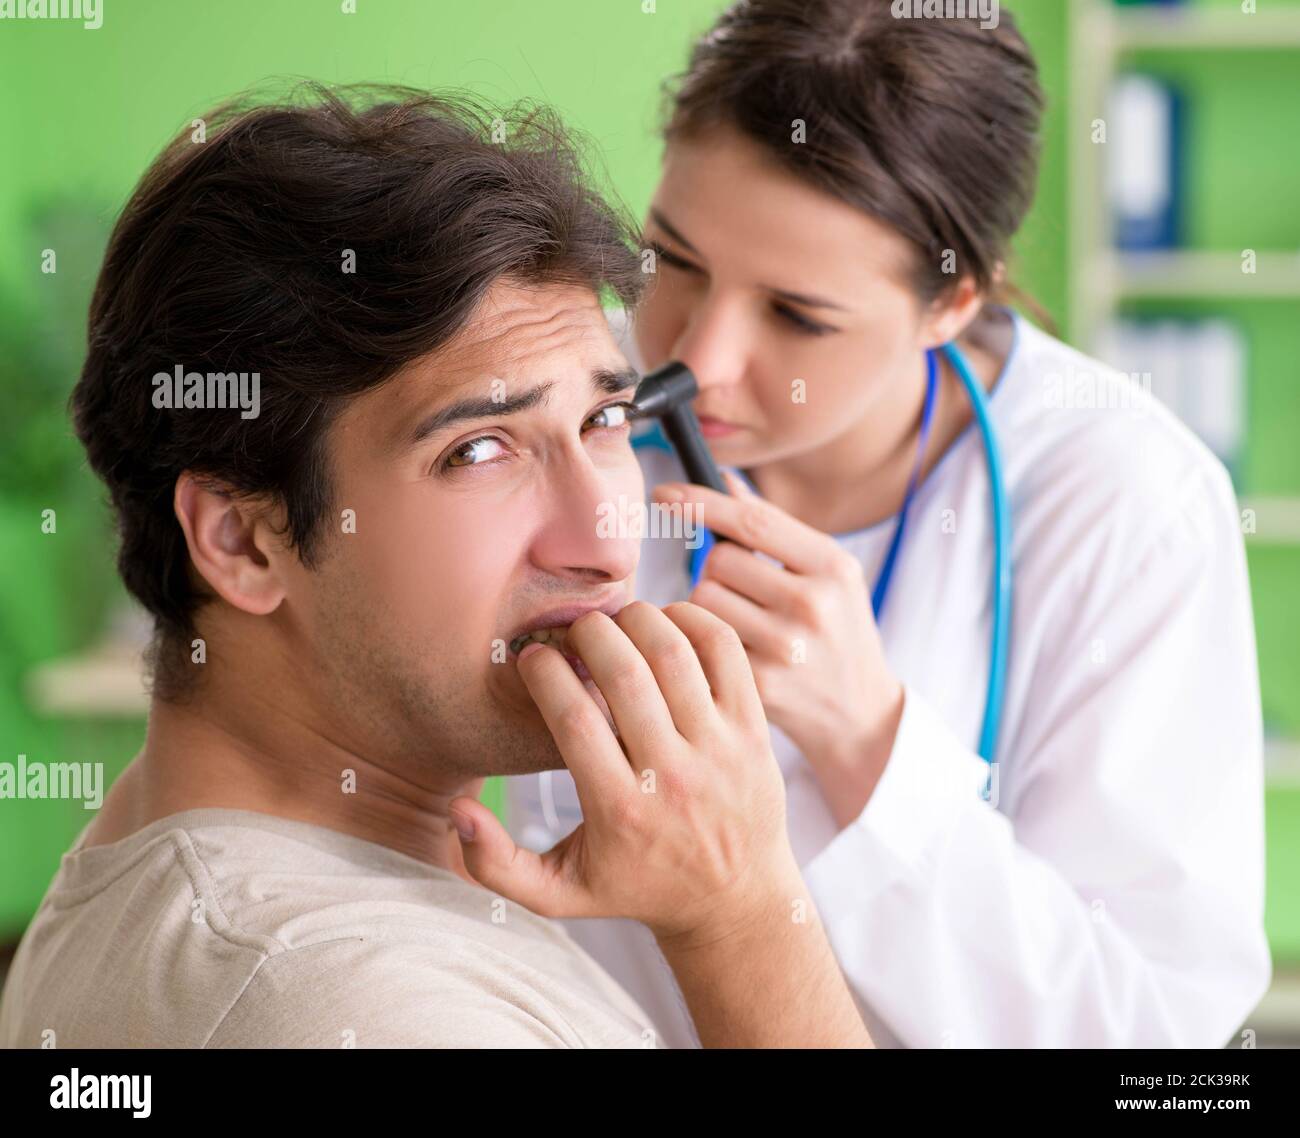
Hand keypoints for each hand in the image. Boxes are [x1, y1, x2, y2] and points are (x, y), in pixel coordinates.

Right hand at [449, 601, 796, 942]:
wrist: (735, 899)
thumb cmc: (639, 887)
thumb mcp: (561, 893)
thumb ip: (496, 864)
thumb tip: (458, 812)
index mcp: (619, 810)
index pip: (573, 717)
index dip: (544, 671)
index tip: (532, 658)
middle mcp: (671, 776)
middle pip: (625, 672)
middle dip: (588, 633)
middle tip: (575, 632)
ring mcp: (719, 749)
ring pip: (673, 652)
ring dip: (636, 620)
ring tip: (616, 625)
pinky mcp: (753, 728)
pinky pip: (724, 650)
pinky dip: (691, 620)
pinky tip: (664, 624)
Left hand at [653, 473, 903, 827]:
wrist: (860, 714)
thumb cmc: (836, 632)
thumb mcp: (826, 576)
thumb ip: (775, 529)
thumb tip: (724, 479)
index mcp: (832, 567)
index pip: (752, 521)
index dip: (700, 502)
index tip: (662, 495)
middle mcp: (814, 604)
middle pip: (718, 562)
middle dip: (715, 572)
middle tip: (740, 594)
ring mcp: (787, 648)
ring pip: (702, 601)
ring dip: (705, 608)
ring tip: (739, 626)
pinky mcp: (760, 685)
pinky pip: (699, 643)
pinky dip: (701, 644)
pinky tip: (729, 657)